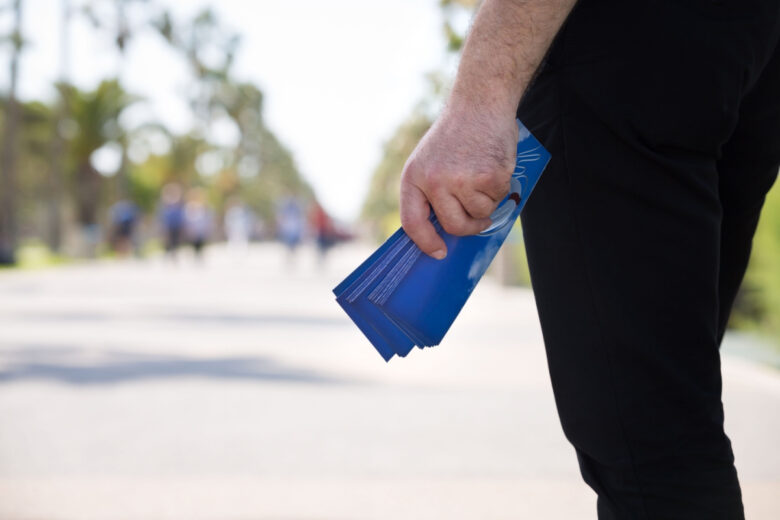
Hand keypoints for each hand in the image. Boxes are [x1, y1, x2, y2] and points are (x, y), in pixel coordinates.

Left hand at [399, 107, 517, 258]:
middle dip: (469, 227)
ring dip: (487, 202)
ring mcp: (461, 180)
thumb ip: (431, 192)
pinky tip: (494, 165)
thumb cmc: (456, 135)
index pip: (413, 221)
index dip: (425, 242)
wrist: (479, 103)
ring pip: (479, 214)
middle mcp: (434, 181)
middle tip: (478, 218)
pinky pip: (498, 199)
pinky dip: (501, 187)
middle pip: (453, 226)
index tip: (438, 253)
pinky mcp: (488, 177)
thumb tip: (442, 230)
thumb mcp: (429, 160)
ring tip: (483, 176)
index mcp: (414, 177)